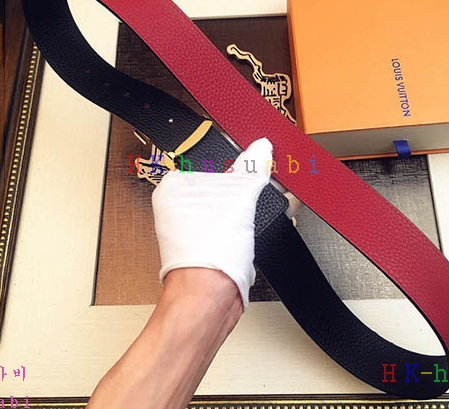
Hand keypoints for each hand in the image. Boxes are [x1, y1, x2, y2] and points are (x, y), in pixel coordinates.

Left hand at [152, 137, 272, 307]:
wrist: (211, 301)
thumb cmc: (206, 256)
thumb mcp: (238, 198)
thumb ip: (252, 168)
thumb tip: (261, 148)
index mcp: (174, 187)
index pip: (207, 158)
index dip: (236, 157)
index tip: (256, 155)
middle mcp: (182, 207)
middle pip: (223, 181)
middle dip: (250, 182)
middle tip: (268, 178)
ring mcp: (198, 227)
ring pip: (232, 204)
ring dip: (256, 202)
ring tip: (274, 197)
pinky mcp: (215, 243)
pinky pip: (238, 223)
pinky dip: (254, 221)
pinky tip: (270, 218)